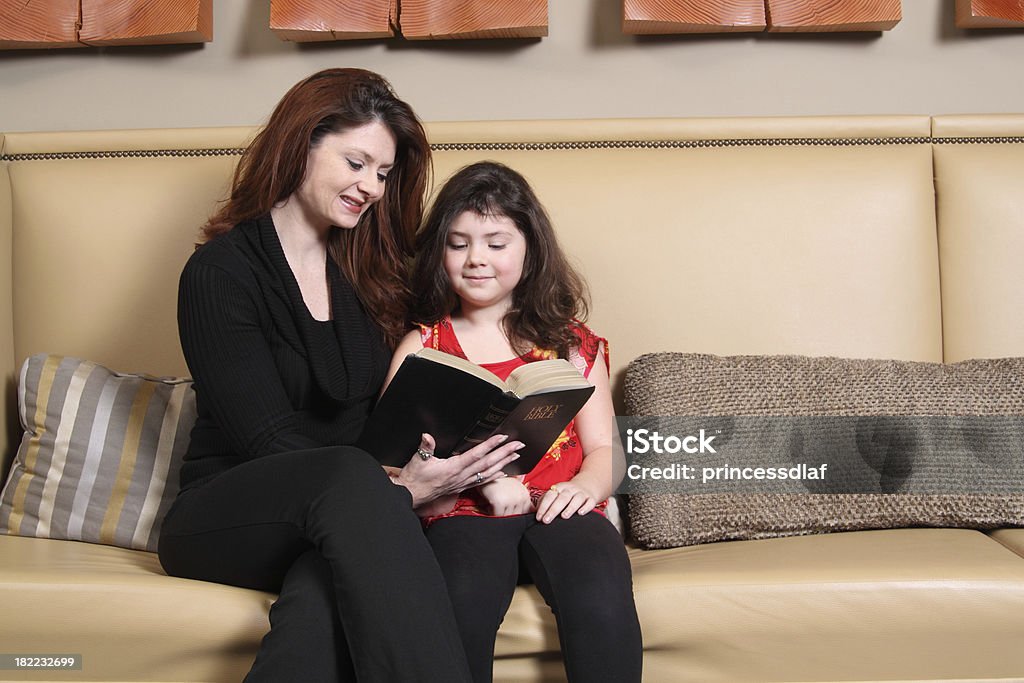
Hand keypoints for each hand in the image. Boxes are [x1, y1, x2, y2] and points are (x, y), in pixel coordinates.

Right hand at [395, 433, 522, 508]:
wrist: (411, 495)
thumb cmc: (415, 478)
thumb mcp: (417, 460)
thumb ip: (425, 447)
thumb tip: (427, 436)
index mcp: (453, 467)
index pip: (476, 455)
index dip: (490, 445)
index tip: (503, 438)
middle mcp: (462, 476)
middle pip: (488, 463)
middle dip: (505, 453)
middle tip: (519, 445)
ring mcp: (463, 482)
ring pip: (488, 472)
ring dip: (504, 463)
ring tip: (516, 455)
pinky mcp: (462, 487)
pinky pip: (482, 481)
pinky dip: (494, 476)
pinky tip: (504, 472)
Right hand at [478, 476, 531, 515]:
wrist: (485, 473)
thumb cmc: (498, 481)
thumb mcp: (514, 489)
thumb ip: (520, 501)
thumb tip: (524, 513)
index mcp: (525, 494)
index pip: (525, 512)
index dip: (516, 513)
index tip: (509, 510)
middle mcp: (520, 497)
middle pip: (515, 516)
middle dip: (507, 514)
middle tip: (500, 506)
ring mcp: (510, 500)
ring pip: (506, 517)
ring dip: (499, 513)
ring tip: (495, 503)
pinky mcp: (499, 503)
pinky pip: (497, 515)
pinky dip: (492, 512)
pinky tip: (491, 503)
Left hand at [535, 479, 599, 523]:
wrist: (586, 485)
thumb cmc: (566, 494)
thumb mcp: (555, 494)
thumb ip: (545, 501)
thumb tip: (536, 513)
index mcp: (559, 488)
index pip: (550, 496)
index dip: (544, 506)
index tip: (539, 518)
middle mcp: (570, 489)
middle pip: (562, 498)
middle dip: (553, 509)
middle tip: (546, 520)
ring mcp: (581, 493)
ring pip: (576, 499)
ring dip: (570, 507)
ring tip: (564, 516)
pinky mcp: (591, 498)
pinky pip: (590, 502)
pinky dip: (586, 507)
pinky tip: (581, 513)